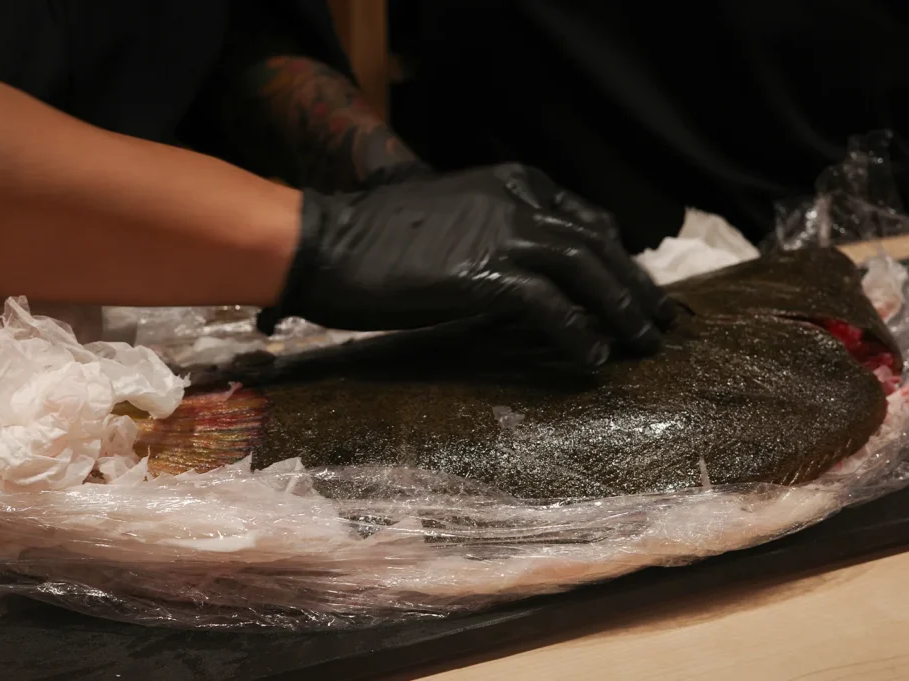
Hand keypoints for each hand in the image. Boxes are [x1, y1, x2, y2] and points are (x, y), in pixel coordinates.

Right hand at [258, 163, 674, 367]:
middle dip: (634, 287)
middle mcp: (516, 201)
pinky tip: (592, 359)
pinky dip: (577, 335)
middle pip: (596, 245)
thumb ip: (493, 233)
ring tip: (642, 346)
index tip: (635, 288)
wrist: (327, 243)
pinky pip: (550, 308)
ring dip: (621, 311)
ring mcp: (502, 235)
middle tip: (660, 323)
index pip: (585, 220)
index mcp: (511, 183)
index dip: (618, 258)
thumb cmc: (376, 236)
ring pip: (585, 271)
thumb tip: (526, 278)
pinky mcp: (485, 275)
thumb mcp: (450, 219)